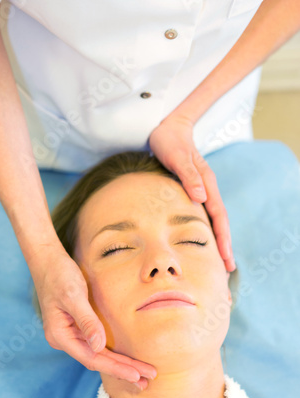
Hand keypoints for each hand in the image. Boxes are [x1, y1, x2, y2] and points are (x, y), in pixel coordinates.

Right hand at [30, 244, 156, 389]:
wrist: (48, 261)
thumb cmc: (59, 275)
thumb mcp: (73, 296)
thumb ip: (86, 321)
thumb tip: (98, 347)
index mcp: (60, 335)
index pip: (92, 358)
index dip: (115, 368)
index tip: (137, 375)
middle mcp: (65, 339)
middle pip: (96, 360)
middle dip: (122, 371)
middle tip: (147, 381)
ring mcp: (70, 334)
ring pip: (98, 354)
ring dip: (120, 364)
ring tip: (142, 375)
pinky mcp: (77, 327)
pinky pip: (97, 344)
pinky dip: (112, 353)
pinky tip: (126, 359)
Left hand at [149, 114, 235, 271]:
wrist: (169, 128)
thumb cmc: (170, 141)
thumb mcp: (176, 156)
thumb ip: (188, 175)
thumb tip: (201, 198)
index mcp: (206, 182)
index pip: (218, 216)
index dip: (222, 238)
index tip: (225, 257)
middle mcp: (207, 188)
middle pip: (220, 221)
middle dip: (225, 245)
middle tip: (228, 269)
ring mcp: (202, 190)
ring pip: (214, 219)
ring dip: (218, 239)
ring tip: (220, 260)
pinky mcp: (194, 190)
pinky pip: (204, 214)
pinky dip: (207, 230)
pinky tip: (203, 241)